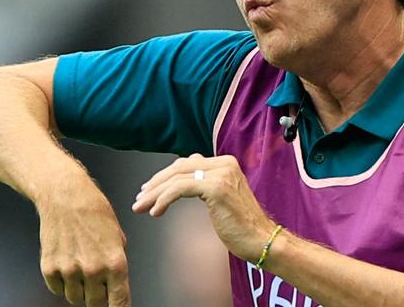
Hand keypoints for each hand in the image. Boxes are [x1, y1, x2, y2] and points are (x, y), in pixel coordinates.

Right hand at [38, 186, 130, 306]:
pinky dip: (63, 283)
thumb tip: (115, 282)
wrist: (66, 196)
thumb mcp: (117, 235)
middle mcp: (93, 270)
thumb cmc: (95, 212)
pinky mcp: (50, 269)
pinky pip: (58, 290)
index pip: (119, 302)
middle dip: (99, 299)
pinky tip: (68, 264)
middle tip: (98, 287)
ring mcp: (70, 271)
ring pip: (75, 299)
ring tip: (82, 268)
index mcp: (115, 262)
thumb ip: (117, 260)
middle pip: (96, 304)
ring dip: (80, 291)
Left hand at [132, 154, 274, 261]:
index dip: (165, 175)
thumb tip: (182, 182)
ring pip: (177, 177)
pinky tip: (156, 212)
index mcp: (225, 163)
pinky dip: (164, 199)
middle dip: (156, 183)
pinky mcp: (216, 188)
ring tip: (141, 207)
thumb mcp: (222, 197)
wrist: (262, 239)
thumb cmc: (242, 225)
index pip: (187, 163)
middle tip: (140, 198)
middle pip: (179, 168)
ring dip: (154, 193)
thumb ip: (206, 184)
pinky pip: (180, 188)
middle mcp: (224, 164)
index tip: (150, 189)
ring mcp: (221, 174)